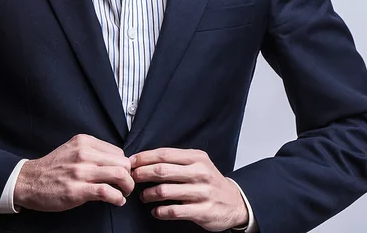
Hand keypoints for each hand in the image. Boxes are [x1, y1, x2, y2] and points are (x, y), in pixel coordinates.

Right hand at [14, 134, 134, 211]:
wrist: (29, 181)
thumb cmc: (53, 168)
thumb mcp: (72, 149)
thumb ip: (92, 152)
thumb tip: (117, 162)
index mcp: (84, 142)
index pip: (118, 151)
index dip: (123, 165)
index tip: (122, 174)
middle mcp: (84, 154)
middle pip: (122, 162)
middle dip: (129, 176)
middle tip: (126, 185)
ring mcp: (80, 172)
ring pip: (119, 175)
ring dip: (127, 187)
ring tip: (124, 193)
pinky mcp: (77, 190)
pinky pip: (107, 192)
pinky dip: (117, 198)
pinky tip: (117, 200)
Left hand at [129, 148, 247, 230]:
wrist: (234, 202)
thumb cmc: (209, 181)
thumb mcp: (198, 163)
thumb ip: (176, 161)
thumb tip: (145, 159)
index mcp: (197, 158)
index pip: (165, 154)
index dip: (145, 158)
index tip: (131, 162)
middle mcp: (200, 173)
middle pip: (163, 171)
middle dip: (143, 174)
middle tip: (132, 178)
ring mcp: (202, 193)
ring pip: (166, 191)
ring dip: (149, 194)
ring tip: (143, 196)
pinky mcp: (203, 211)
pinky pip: (175, 211)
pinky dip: (161, 211)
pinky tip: (155, 211)